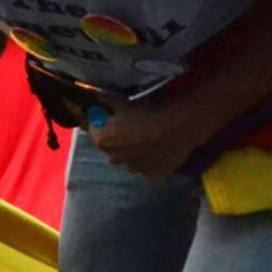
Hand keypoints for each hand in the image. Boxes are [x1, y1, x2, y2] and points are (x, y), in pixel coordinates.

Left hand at [86, 99, 208, 181]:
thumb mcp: (121, 101)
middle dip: (119, 140)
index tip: (113, 117)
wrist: (176, 125)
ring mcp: (134, 168)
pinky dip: (151, 165)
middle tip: (133, 128)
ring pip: (130, 160)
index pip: (95, 132)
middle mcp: (114, 158)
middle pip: (112, 148)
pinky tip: (159, 153)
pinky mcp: (152, 175)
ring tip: (149, 139)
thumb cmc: (145, 111)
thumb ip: (105, 100)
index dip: (103, 123)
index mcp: (103, 141)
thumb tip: (96, 96)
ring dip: (135, 153)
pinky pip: (149, 171)